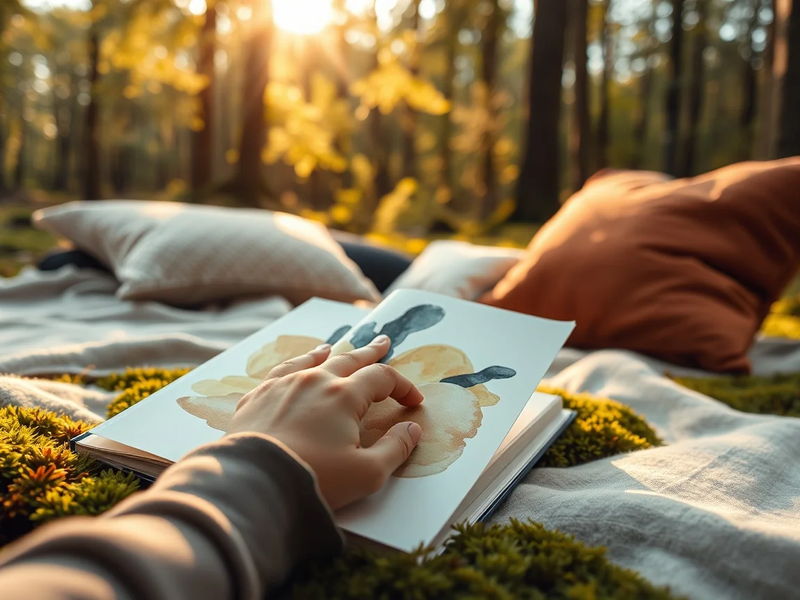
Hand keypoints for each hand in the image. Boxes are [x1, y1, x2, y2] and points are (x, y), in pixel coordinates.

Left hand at [226, 335, 424, 510]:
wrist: (255, 481)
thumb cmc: (315, 479)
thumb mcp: (367, 474)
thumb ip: (395, 449)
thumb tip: (412, 428)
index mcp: (345, 396)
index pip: (382, 379)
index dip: (402, 386)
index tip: (413, 401)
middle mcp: (316, 380)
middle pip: (350, 359)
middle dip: (370, 352)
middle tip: (383, 343)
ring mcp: (284, 385)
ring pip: (312, 360)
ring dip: (331, 353)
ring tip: (335, 346)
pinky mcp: (259, 396)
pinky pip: (282, 370)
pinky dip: (296, 363)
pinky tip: (297, 365)